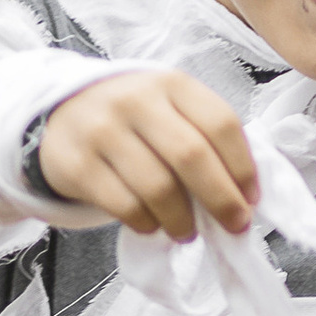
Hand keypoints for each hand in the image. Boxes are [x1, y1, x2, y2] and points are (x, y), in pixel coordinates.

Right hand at [37, 70, 258, 238]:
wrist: (64, 113)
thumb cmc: (134, 119)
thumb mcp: (171, 109)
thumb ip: (205, 138)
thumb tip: (242, 195)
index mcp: (171, 84)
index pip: (220, 124)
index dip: (243, 168)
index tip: (251, 199)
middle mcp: (136, 100)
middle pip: (192, 156)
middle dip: (221, 200)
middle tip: (233, 226)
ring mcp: (102, 130)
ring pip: (158, 187)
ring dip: (181, 220)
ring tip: (186, 231)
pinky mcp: (77, 163)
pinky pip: (124, 205)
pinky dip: (146, 223)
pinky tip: (152, 225)